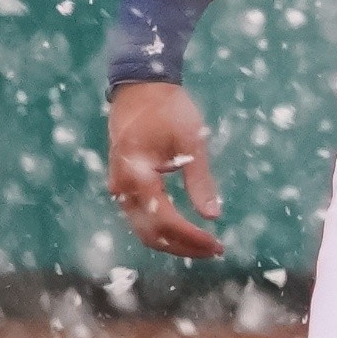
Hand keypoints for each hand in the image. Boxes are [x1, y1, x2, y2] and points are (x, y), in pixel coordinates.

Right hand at [107, 82, 224, 258]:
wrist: (140, 87)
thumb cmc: (168, 109)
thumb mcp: (191, 142)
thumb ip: (200, 181)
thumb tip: (213, 216)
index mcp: (137, 176)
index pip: (164, 222)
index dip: (191, 238)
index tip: (217, 243)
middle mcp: (122, 188)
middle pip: (150, 234)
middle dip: (183, 247)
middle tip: (216, 250)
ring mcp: (119, 188)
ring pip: (143, 229)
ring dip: (173, 242)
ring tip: (205, 244)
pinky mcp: (123, 185)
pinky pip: (140, 217)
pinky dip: (162, 229)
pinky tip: (186, 230)